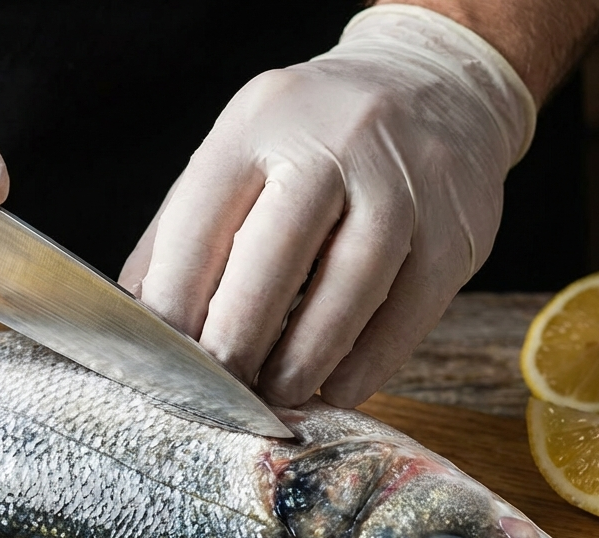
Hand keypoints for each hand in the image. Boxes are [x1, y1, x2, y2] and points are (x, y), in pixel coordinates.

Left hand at [119, 6, 534, 407]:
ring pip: (350, 287)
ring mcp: (405, 181)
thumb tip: (140, 322)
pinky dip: (370, 361)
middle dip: (238, 338)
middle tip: (221, 388)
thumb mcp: (240, 152)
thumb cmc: (314, 139)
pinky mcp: (458, 226)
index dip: (176, 302)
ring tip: (277, 395)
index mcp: (259, 122)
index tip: (166, 360)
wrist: (436, 82)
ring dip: (306, 358)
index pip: (202, 222)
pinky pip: (410, 310)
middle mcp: (334, 141)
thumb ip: (185, 232)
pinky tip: (339, 385)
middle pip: (275, 256)